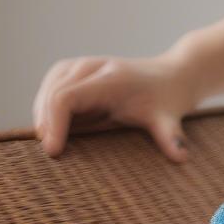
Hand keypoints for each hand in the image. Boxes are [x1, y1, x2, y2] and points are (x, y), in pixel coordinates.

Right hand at [32, 50, 201, 159]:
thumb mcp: (169, 118)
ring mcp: (81, 67)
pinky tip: (49, 129)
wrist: (170, 77)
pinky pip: (52, 87)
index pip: (67, 97)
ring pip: (48, 87)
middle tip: (49, 154)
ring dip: (42, 115)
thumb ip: (170, 136)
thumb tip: (180, 157)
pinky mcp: (76, 72)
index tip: (54, 151)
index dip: (55, 124)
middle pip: (52, 91)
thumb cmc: (167, 100)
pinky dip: (46, 108)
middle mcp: (91, 67)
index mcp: (109, 78)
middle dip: (46, 123)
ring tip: (46, 143)